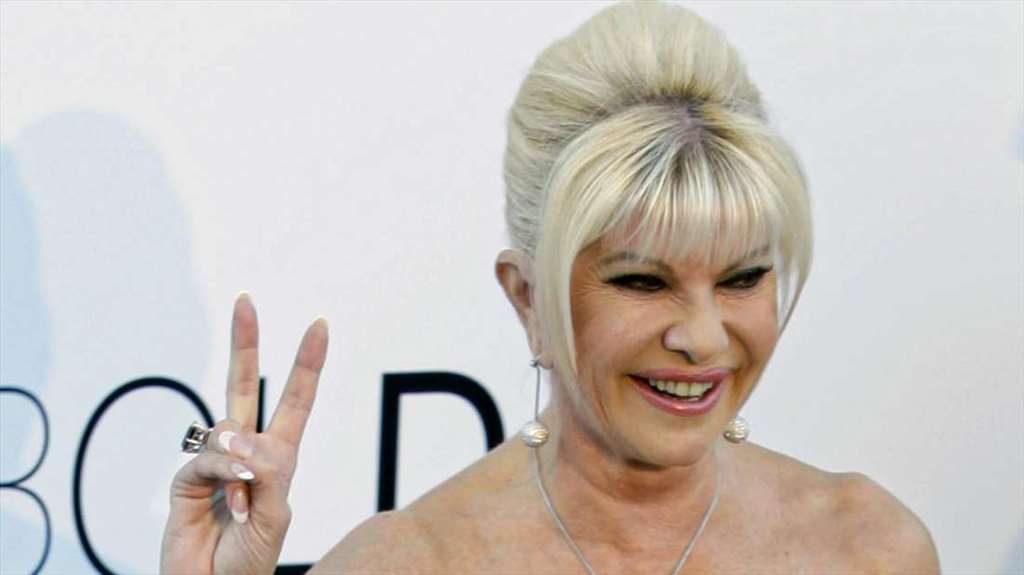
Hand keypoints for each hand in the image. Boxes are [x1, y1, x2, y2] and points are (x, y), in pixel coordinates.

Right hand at [160, 294, 327, 574]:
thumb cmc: (251, 559)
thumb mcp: (277, 514)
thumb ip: (267, 472)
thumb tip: (241, 440)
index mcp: (279, 457)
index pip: (295, 400)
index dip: (307, 364)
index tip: (319, 325)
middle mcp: (247, 453)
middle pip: (244, 386)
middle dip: (245, 342)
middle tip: (246, 301)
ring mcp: (216, 463)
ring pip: (227, 428)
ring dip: (241, 465)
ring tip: (247, 502)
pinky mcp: (187, 478)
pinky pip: (206, 459)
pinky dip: (223, 478)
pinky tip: (230, 503)